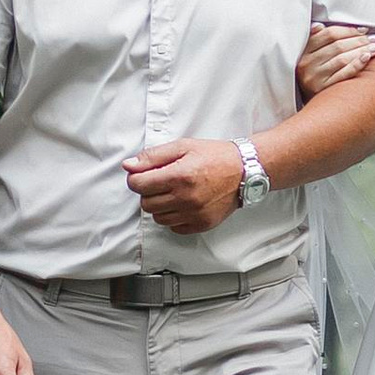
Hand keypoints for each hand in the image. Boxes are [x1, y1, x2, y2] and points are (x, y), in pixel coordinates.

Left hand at [127, 136, 247, 233]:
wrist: (245, 171)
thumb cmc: (214, 156)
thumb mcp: (183, 146)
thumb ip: (153, 156)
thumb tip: (129, 165)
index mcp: (179, 175)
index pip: (139, 185)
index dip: (135, 178)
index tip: (141, 175)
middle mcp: (186, 198)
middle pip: (146, 204)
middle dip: (148, 192)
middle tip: (160, 182)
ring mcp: (194, 214)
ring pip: (158, 218)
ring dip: (160, 206)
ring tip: (173, 193)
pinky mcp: (202, 224)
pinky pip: (174, 227)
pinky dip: (174, 217)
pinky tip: (183, 204)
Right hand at [297, 20, 374, 97]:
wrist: (311, 111)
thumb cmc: (314, 78)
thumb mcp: (309, 58)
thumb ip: (315, 41)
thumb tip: (320, 26)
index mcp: (304, 52)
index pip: (329, 35)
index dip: (348, 30)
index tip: (363, 30)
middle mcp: (307, 65)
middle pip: (337, 46)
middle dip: (359, 40)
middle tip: (373, 38)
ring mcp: (314, 78)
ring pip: (342, 58)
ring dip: (361, 49)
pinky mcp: (323, 90)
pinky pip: (344, 74)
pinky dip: (356, 64)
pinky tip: (366, 57)